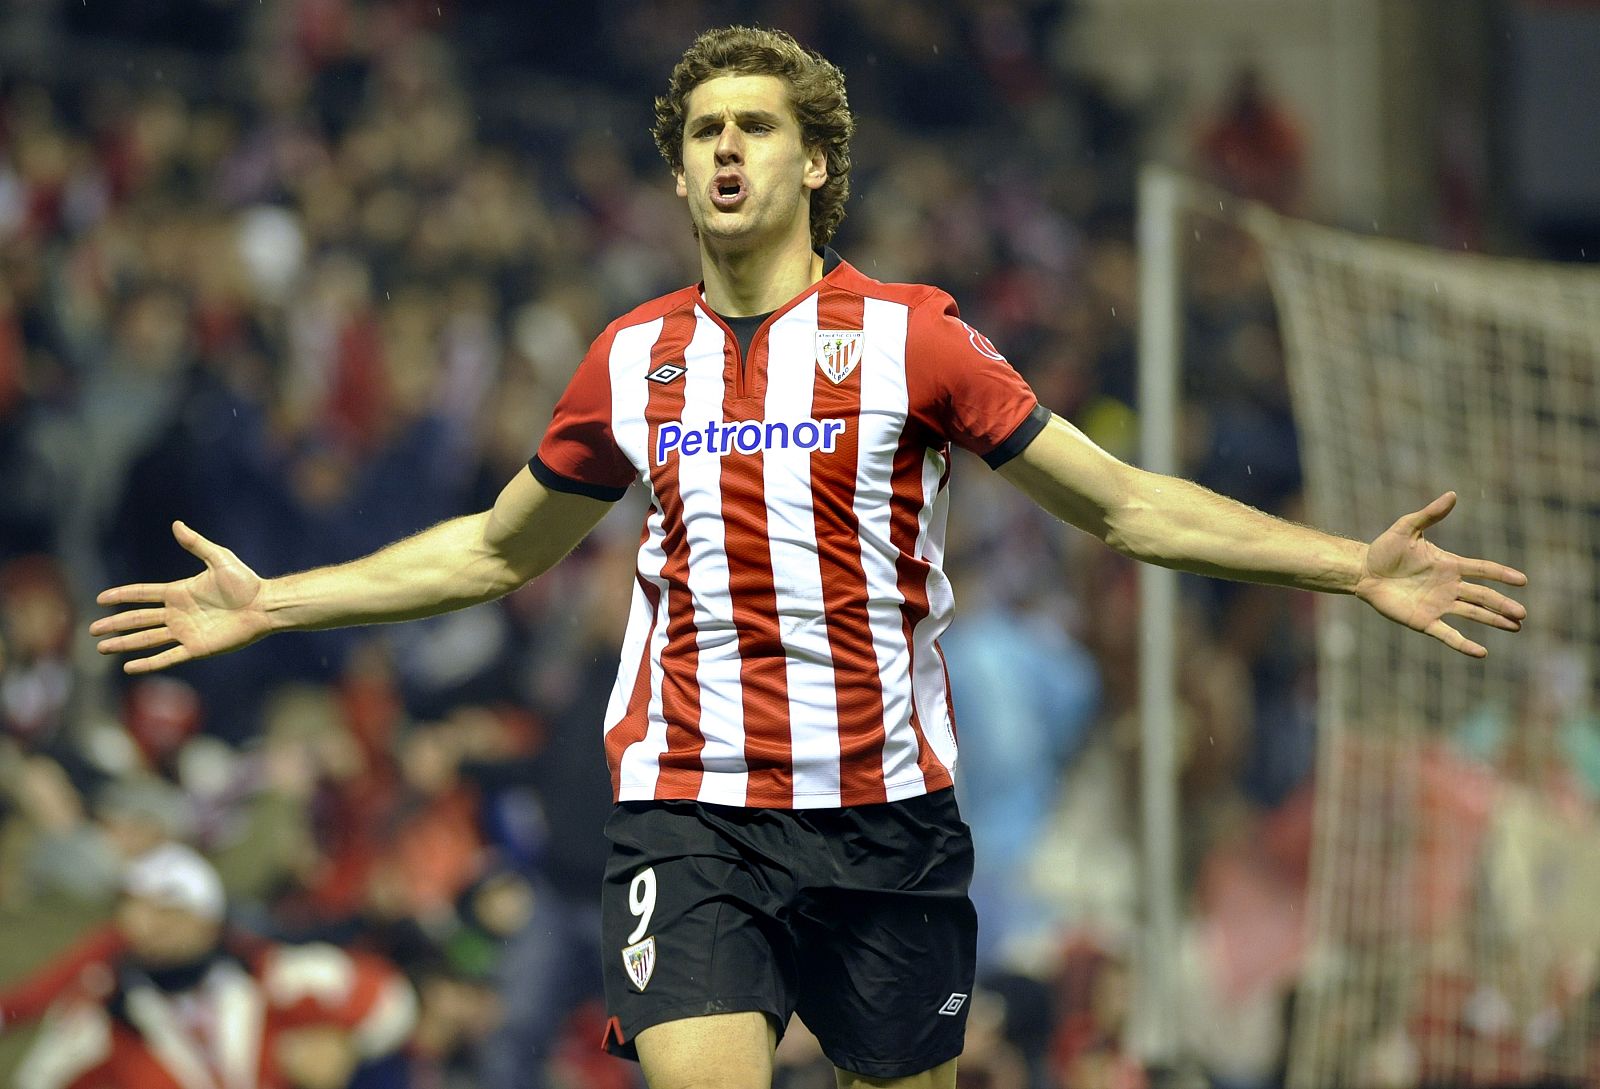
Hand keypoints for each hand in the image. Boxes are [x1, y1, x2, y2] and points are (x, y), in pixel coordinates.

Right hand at [91, 521, 267, 673]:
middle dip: (115, 624)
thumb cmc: (245, 582)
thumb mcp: (219, 559)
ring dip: (124, 644)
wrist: (264, 606)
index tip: (101, 599)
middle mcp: (178, 613)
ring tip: (101, 648)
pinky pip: (167, 657)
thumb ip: (196, 544)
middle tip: (92, 629)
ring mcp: (185, 632)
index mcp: (179, 592)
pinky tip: (129, 667)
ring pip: (146, 639)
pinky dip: (147, 663)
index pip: (143, 594)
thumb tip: (176, 524)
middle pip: (138, 619)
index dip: (122, 596)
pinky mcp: (196, 648)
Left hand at [1354, 492, 1526, 657]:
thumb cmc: (1384, 549)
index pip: (1483, 570)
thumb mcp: (1407, 528)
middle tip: (1523, 614)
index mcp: (1449, 565)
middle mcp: (1449, 587)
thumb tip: (1452, 495)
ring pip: (1473, 614)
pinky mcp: (1424, 621)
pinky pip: (1448, 634)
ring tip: (1515, 627)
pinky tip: (1481, 652)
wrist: (1363, 571)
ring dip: (1494, 621)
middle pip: (1483, 597)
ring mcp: (1438, 605)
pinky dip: (1463, 644)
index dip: (1502, 575)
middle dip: (1503, 605)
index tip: (1522, 580)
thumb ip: (1430, 515)